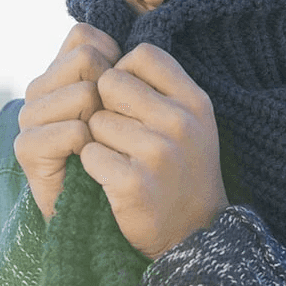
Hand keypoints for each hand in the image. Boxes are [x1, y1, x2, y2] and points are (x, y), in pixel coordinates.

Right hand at [14, 23, 121, 220]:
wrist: (118, 213)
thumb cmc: (133, 154)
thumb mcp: (134, 104)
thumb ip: (124, 69)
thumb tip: (124, 42)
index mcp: (63, 71)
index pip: (86, 36)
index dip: (115, 59)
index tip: (124, 94)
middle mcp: (42, 88)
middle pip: (86, 58)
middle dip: (112, 90)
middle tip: (115, 126)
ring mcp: (31, 116)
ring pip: (82, 92)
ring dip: (105, 122)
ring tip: (105, 146)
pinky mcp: (27, 148)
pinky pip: (72, 131)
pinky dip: (92, 149)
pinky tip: (93, 162)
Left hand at [81, 43, 228, 258]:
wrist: (193, 234)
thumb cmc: (184, 169)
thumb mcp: (190, 121)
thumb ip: (162, 86)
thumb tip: (112, 51)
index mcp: (194, 101)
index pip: (143, 54)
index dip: (126, 71)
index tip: (130, 99)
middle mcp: (181, 122)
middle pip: (111, 82)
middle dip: (107, 106)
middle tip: (123, 135)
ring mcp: (159, 152)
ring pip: (96, 120)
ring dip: (100, 141)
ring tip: (124, 161)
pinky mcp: (135, 183)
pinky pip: (90, 154)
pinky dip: (94, 167)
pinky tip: (114, 181)